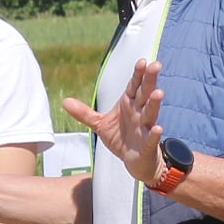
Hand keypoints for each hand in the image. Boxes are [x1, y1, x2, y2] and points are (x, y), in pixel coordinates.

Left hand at [63, 59, 165, 184]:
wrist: (134, 161)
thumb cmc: (121, 138)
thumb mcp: (100, 124)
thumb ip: (85, 113)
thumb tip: (65, 101)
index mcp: (129, 104)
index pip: (134, 85)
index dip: (138, 74)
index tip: (142, 61)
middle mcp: (139, 112)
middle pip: (145, 93)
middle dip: (150, 80)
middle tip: (156, 65)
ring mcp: (145, 127)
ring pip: (150, 113)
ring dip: (154, 103)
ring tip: (159, 92)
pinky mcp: (148, 144)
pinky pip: (151, 138)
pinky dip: (154, 134)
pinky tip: (158, 128)